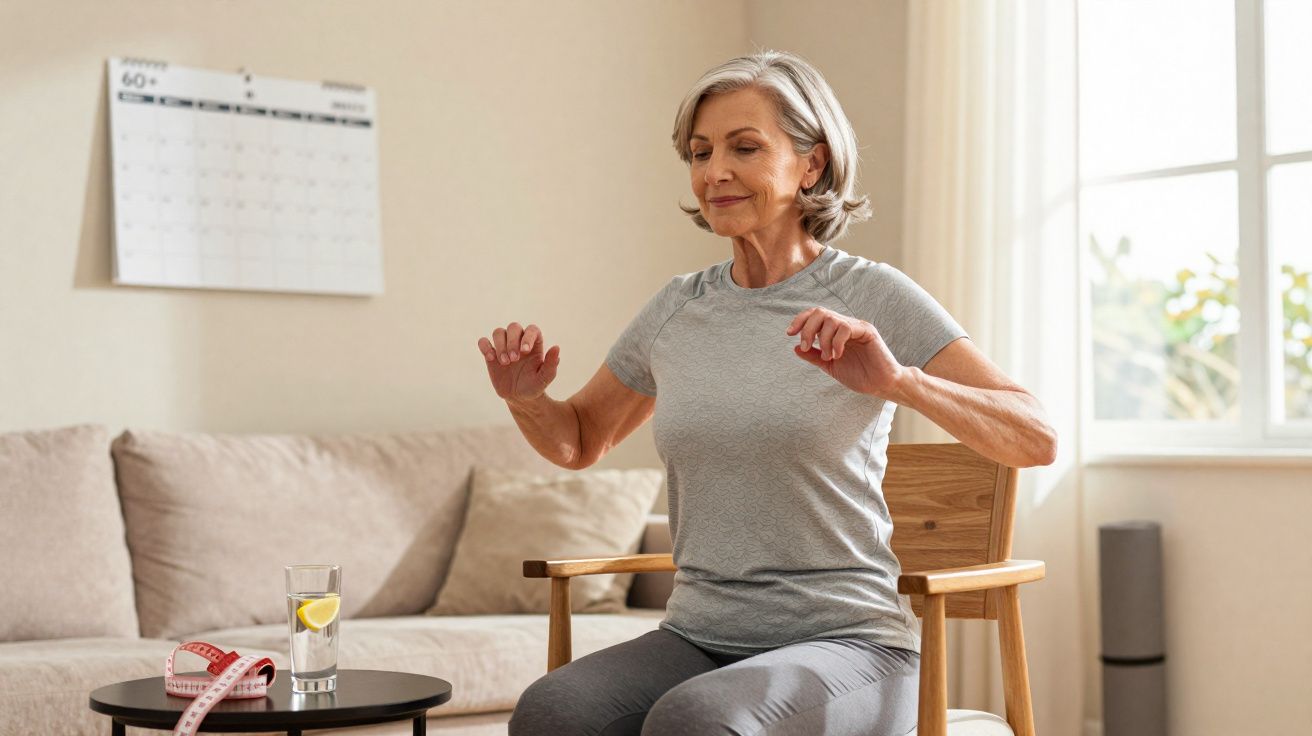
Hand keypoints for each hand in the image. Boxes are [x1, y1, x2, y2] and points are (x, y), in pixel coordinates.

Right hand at [476, 322, 560, 402]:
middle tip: (513, 360)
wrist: (519, 398)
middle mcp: (518, 341)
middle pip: (513, 327)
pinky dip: (485, 347)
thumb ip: (551, 364)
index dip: (528, 336)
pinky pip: (483, 341)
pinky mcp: (491, 353)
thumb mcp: (544, 378)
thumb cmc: (534, 386)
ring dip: (500, 345)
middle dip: (512, 342)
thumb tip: (556, 347)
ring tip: (505, 363)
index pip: (532, 329)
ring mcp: (504, 346)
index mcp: (534, 344)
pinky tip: (491, 359)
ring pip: (498, 332)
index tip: (525, 351)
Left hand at [786, 307, 906, 398]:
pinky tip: (838, 355)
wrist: (880, 385)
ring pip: (832, 319)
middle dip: (808, 328)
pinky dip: (837, 342)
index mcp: (836, 331)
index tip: (789, 333)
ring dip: (823, 339)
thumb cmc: (859, 376)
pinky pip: (846, 327)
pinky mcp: (867, 331)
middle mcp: (845, 325)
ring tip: (828, 357)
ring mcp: (856, 326)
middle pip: (820, 312)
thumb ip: (814, 356)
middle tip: (807, 346)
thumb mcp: (830, 366)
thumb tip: (796, 348)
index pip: (815, 315)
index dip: (800, 320)